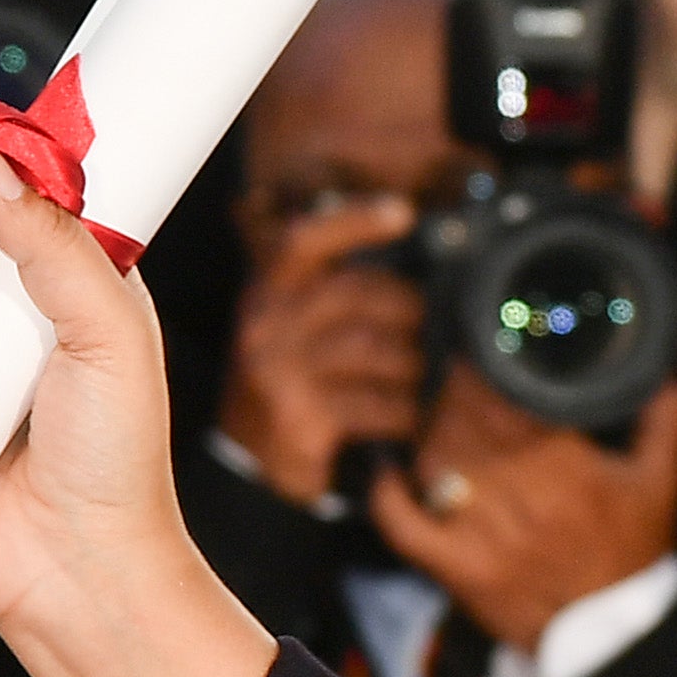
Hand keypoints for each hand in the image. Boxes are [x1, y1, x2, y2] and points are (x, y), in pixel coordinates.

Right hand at [215, 189, 424, 505]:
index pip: (307, 240)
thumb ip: (340, 293)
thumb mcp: (297, 328)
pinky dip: (406, 413)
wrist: (248, 464)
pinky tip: (407, 419)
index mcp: (268, 292)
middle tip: (428, 330)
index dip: (354, 221)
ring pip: (378, 351)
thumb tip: (417, 268)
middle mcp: (267, 325)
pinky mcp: (301, 419)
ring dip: (414, 367)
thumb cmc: (291, 383)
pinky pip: (380, 405)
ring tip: (420, 378)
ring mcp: (280, 373)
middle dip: (410, 312)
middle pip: (361, 296)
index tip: (403, 212)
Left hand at [367, 368, 676, 648]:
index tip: (487, 347)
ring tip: (436, 413)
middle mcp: (519, 497)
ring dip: (429, 430)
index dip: (490, 367)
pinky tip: (388, 470)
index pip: (511, 399)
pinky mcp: (456, 566)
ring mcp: (482, 534)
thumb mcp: (662, 485)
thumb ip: (667, 422)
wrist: (609, 637)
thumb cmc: (631, 555)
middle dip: (456, 390)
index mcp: (567, 469)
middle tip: (458, 373)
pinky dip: (387, 496)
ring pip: (434, 461)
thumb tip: (666, 373)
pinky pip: (405, 525)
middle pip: (466, 423)